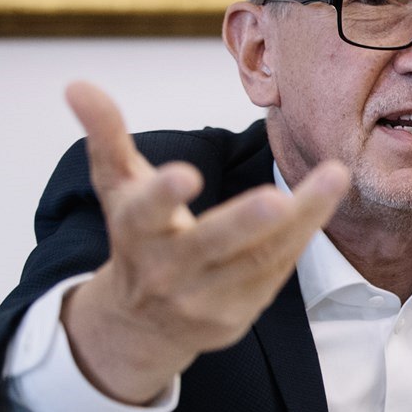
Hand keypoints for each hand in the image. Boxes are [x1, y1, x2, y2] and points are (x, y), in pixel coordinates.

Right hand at [59, 82, 349, 404]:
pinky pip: (276, 273)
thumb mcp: (118, 187)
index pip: (144, 213)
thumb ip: (105, 135)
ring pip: (259, 258)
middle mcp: (167, 270)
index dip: (162, 195)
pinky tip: (324, 201)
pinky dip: (302, 237)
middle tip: (278, 197)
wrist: (141, 326)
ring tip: (334, 177)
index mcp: (135, 231)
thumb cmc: (138, 238)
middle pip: (210, 245)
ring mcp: (203, 299)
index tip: (185, 174)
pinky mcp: (235, 317)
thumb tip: (77, 84)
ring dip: (302, 219)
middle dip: (244, 222)